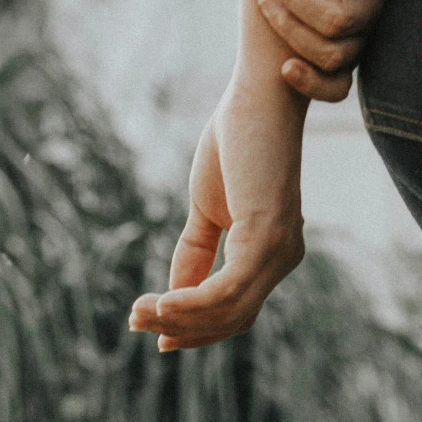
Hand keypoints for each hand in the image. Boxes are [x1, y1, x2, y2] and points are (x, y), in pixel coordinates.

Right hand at [129, 79, 305, 350]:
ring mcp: (279, 247)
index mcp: (274, 248)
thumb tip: (173, 297)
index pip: (237, 309)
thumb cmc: (237, 138)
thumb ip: (197, 250)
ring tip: (140, 311)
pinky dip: (191, 304)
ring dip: (178, 318)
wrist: (260, 90)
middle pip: (233, 319)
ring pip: (227, 311)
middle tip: (137, 321)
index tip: (155, 331)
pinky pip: (226, 291)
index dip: (197, 328)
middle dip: (183, 328)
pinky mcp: (266, 235)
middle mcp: (285, 254)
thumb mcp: (209, 205)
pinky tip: (161, 302)